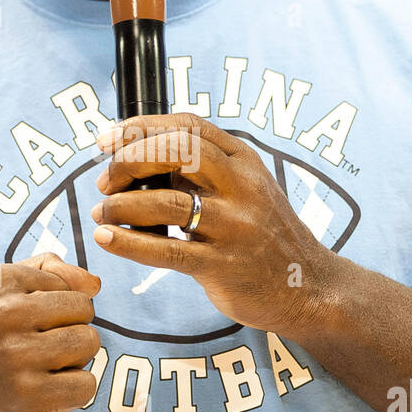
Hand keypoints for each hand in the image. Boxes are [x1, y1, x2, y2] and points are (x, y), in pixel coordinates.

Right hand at [0, 253, 101, 411]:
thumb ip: (43, 271)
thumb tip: (94, 283)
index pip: (65, 282)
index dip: (55, 308)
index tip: (25, 326)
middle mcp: (3, 313)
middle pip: (83, 309)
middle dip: (70, 329)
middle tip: (38, 350)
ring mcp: (16, 355)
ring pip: (89, 343)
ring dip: (74, 361)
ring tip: (43, 370)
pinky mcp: (29, 396)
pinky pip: (86, 384)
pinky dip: (73, 394)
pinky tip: (45, 395)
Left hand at [91, 114, 335, 340]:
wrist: (308, 286)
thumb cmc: (263, 234)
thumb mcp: (244, 188)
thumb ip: (200, 171)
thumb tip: (135, 157)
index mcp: (244, 160)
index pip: (188, 126)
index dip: (141, 127)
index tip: (107, 139)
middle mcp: (242, 187)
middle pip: (178, 152)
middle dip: (130, 160)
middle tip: (105, 180)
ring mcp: (235, 226)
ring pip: (167, 203)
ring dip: (122, 206)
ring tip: (103, 212)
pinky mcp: (223, 265)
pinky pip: (168, 251)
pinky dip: (130, 243)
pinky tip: (107, 237)